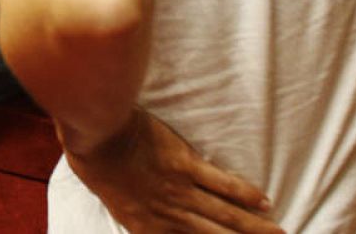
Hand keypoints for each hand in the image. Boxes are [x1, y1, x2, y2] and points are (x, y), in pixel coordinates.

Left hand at [61, 109, 282, 233]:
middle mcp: (166, 214)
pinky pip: (222, 183)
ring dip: (253, 227)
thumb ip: (128, 204)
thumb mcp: (106, 193)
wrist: (94, 131)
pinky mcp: (185, 164)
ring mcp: (178, 190)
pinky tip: (264, 202)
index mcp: (143, 225)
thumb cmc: (92, 157)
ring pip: (224, 214)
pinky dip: (245, 193)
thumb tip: (135, 206)